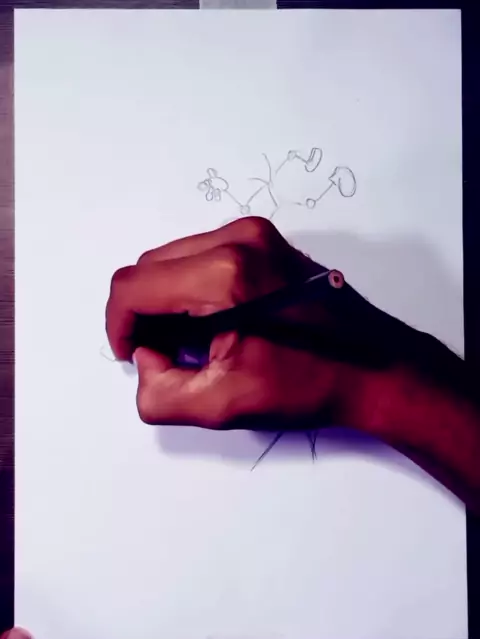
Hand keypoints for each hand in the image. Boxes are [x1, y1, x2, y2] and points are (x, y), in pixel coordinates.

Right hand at [106, 216, 479, 506]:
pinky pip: (200, 254)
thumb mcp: (222, 405)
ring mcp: (253, 233)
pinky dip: (191, 286)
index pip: (133, 287)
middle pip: (149, 267)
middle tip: (165, 354)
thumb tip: (148, 356)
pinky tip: (214, 321)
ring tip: (194, 341)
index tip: (134, 355)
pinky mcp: (263, 237)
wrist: (375, 365)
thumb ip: (159, 391)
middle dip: (143, 313)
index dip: (118, 326)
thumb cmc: (309, 384)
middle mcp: (237, 239)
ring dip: (167, 299)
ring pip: (172, 259)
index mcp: (224, 274)